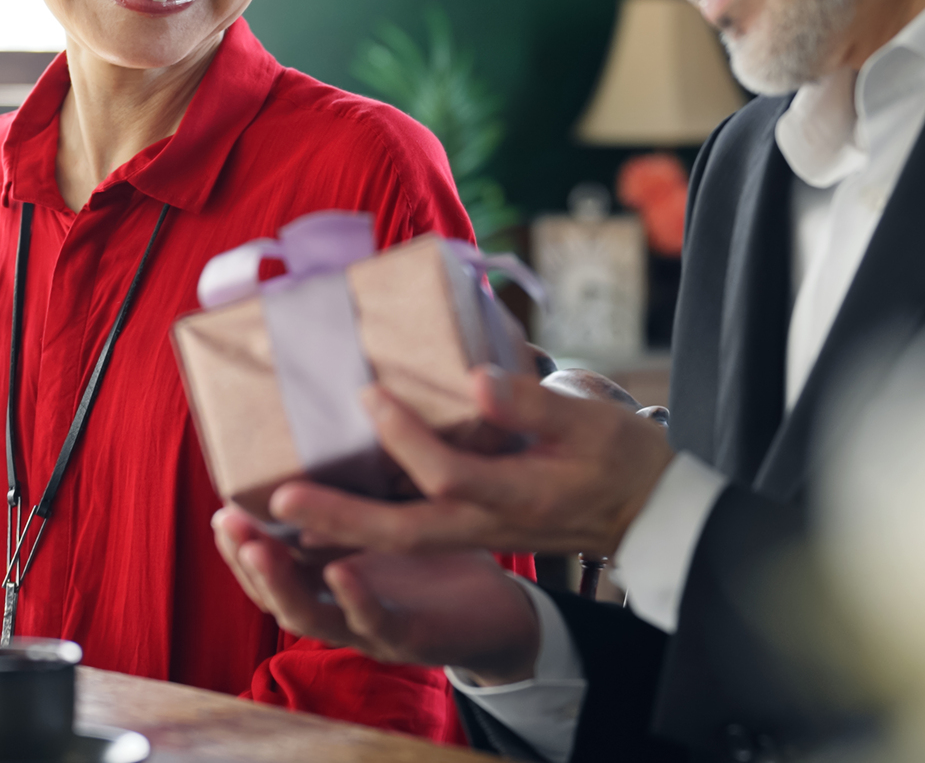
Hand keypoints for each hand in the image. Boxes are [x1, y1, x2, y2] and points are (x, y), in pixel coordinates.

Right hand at [211, 506, 541, 682]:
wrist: (502, 617)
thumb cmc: (441, 559)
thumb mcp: (394, 516)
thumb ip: (362, 485)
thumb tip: (337, 416)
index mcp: (326, 583)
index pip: (268, 570)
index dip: (238, 546)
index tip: (222, 508)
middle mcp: (337, 611)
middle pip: (275, 594)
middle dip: (246, 561)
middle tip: (228, 523)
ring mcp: (370, 630)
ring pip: (309, 616)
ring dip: (280, 583)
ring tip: (260, 549)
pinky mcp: (413, 638)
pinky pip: (377, 621)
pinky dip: (355, 599)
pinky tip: (341, 571)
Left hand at [269, 366, 675, 556]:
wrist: (647, 514)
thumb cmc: (620, 457)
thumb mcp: (590, 420)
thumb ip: (531, 403)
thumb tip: (474, 380)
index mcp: (517, 494)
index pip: (447, 473)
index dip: (404, 435)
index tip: (367, 392)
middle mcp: (486, 522)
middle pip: (401, 529)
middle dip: (338, 517)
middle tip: (280, 499)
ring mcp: (473, 533)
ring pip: (395, 544)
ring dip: (335, 534)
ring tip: (278, 515)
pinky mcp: (465, 530)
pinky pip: (403, 540)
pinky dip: (356, 534)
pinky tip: (315, 518)